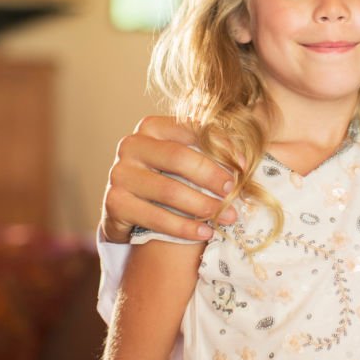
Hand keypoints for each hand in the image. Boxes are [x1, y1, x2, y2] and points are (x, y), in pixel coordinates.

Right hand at [101, 116, 236, 242]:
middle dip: (212, 176)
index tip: (245, 165)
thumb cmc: (165, 177)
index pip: (191, 129)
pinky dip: (185, 227)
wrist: (127, 208)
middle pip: (178, 157)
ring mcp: (119, 173)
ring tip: (228, 217)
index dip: (222, 145)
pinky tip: (205, 232)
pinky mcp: (114, 203)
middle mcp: (132, 145)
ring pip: (169, 190)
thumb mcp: (183, 159)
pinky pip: (156, 218)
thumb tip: (245, 161)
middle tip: (233, 192)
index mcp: (152, 127)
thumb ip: (206, 153)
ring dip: (203, 206)